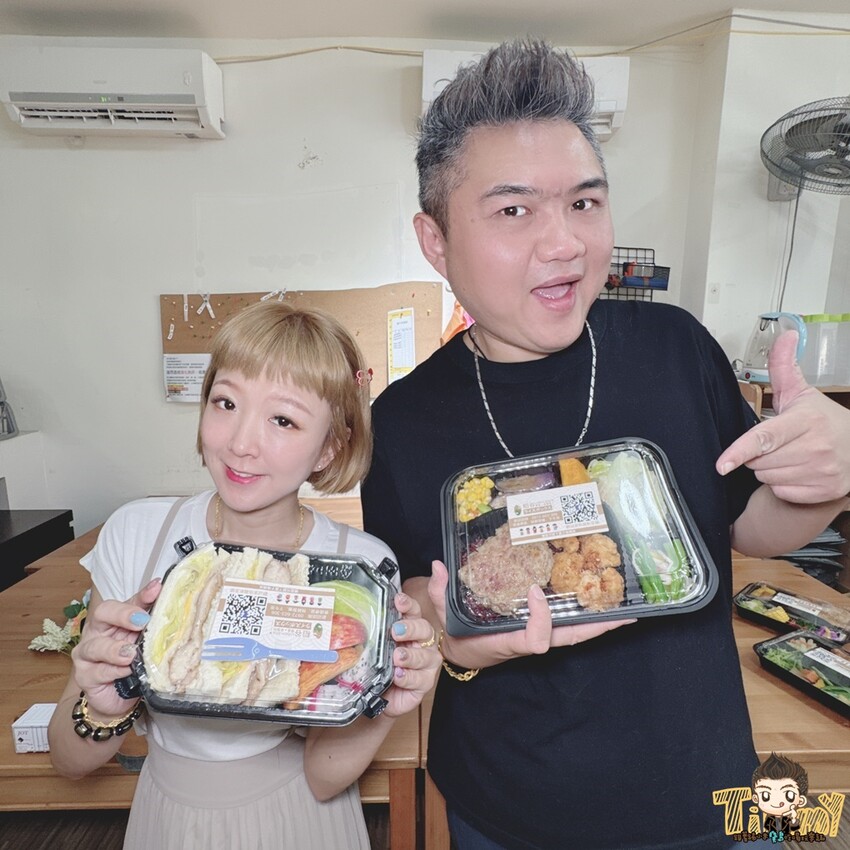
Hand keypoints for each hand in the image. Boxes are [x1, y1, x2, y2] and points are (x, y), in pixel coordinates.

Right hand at [70, 579, 160, 717]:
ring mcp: (87, 654)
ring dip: (115, 649)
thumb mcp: (144, 642)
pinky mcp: (84, 676)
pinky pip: (98, 671)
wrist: (119, 697)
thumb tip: (171, 606)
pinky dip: (114, 671)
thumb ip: (154, 627)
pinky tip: (126, 671)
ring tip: (130, 653)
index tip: (156, 590)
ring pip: (96, 646)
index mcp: (114, 619)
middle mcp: (98, 632)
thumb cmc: (131, 663)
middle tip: (142, 621)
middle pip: (103, 613)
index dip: (142, 596)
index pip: (127, 602)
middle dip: (123, 614)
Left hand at [380, 592, 440, 717]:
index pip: (413, 612)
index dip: (408, 604)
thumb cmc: (378, 667)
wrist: (379, 697)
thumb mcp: (374, 648)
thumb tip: (354, 622)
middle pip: (424, 629)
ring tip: (397, 656)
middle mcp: (421, 643)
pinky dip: (408, 677)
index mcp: (410, 629)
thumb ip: (372, 635)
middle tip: (395, 631)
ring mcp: (426, 664)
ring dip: (410, 655)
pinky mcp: (424, 683)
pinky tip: (398, 675)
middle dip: (410, 628)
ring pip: (425, 655)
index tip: (398, 601)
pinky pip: (420, 679)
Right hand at [427, 560, 633, 669]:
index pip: (536, 637)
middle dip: (596, 627)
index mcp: (508, 641)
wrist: (459, 651)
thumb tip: (438, 566)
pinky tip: (599, 601)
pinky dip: (584, 615)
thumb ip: (439, 592)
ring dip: (598, 622)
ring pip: (573, 632)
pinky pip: (566, 624)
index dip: (541, 617)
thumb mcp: (443, 616)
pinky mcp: (538, 630)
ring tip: (624, 606)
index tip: (534, 591)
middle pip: (569, 638)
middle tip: (624, 614)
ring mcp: (536, 635)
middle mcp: (528, 640)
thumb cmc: (454, 636)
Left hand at [717, 331, 849, 502]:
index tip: (722, 465)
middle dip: (759, 453)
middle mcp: (816, 448)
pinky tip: (798, 470)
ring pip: (767, 477)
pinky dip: (783, 484)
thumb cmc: (822, 421)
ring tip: (790, 454)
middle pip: (758, 460)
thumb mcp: (802, 393)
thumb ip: (784, 367)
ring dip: (770, 468)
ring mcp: (821, 471)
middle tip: (778, 442)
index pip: (765, 438)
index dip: (740, 452)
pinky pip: (781, 491)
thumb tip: (786, 335)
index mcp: (807, 421)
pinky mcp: (824, 491)